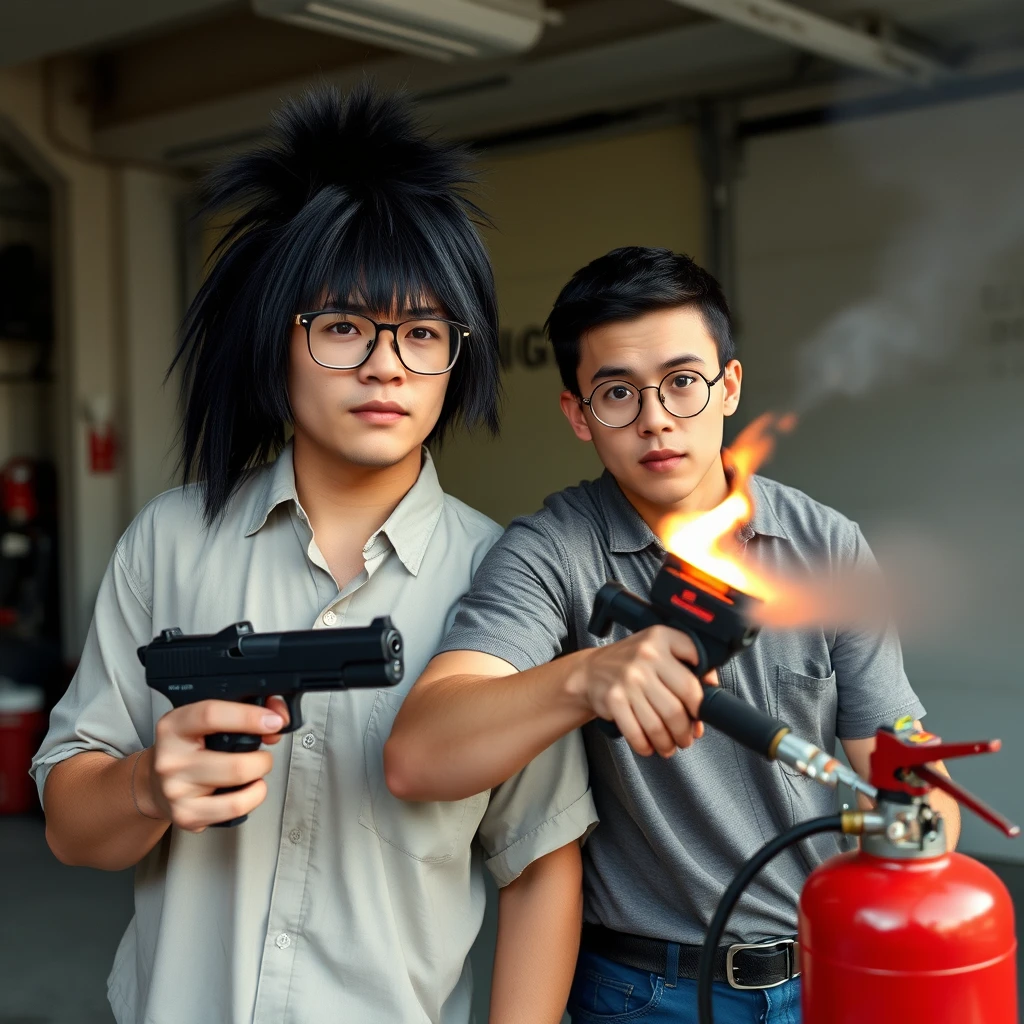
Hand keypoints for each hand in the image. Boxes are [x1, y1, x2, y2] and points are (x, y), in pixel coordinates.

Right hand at [146, 697, 289, 830]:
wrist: (153, 784)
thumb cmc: (188, 749)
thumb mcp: (204, 722)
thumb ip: (242, 711)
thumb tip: (277, 716)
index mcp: (174, 726)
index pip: (211, 715)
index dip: (249, 716)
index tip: (273, 721)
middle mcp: (171, 759)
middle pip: (235, 763)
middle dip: (263, 759)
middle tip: (262, 756)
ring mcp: (177, 791)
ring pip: (239, 787)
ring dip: (259, 778)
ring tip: (255, 771)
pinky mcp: (187, 815)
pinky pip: (235, 809)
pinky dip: (252, 798)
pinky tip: (247, 790)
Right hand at [573, 627, 715, 756]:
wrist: (591, 670)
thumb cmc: (632, 662)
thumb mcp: (661, 648)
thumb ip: (689, 662)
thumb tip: (711, 691)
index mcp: (662, 638)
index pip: (693, 677)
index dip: (701, 702)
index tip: (699, 711)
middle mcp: (645, 656)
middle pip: (678, 708)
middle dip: (685, 731)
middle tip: (687, 737)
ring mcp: (628, 678)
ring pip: (658, 725)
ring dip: (667, 743)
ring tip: (669, 746)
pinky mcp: (613, 699)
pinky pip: (636, 733)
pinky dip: (645, 746)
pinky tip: (649, 746)